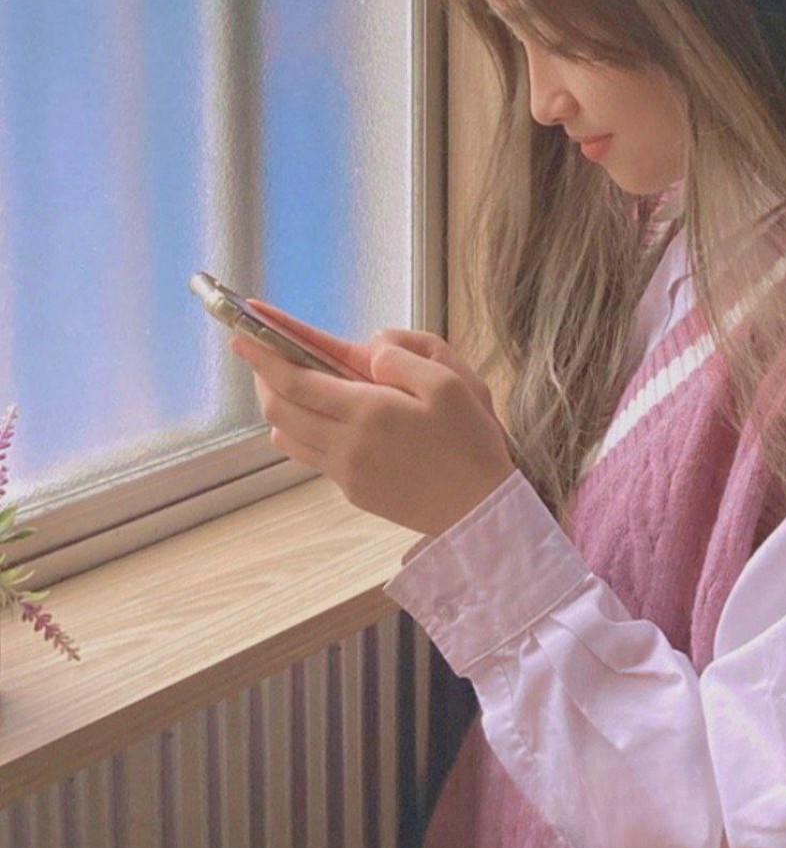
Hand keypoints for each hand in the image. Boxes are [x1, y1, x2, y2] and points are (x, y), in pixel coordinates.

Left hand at [229, 300, 517, 536]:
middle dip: (263, 377)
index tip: (242, 334)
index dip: (264, 356)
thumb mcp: (449, 382)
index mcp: (368, 412)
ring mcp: (347, 473)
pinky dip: (301, 431)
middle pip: (280, 409)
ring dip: (279, 406)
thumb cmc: (471, 443)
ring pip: (288, 436)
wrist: (482, 513)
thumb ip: (401, 356)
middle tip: (263, 354)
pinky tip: (320, 418)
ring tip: (290, 383)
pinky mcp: (354, 492)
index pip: (296, 380)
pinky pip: (311, 456)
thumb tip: (366, 348)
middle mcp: (347, 445)